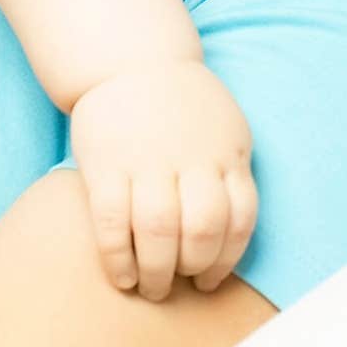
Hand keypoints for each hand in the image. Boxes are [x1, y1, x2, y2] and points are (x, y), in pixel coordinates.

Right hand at [71, 59, 257, 300]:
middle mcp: (191, 157)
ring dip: (156, 272)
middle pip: (202, 229)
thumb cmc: (182, 106)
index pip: (241, 218)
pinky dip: (118, 259)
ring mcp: (147, 159)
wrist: (131, 60)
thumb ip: (230, 174)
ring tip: (150, 287)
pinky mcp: (105, 164)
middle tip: (177, 284)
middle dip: (191, 268)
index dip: (226, 259)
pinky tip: (121, 276)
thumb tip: (230, 237)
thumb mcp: (224, 128)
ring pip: (159, 231)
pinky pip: (112, 223)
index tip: (209, 280)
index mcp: (227, 151)